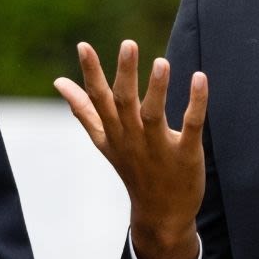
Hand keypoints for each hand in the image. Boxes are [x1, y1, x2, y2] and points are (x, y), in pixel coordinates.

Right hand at [54, 41, 209, 258]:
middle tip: (128, 44)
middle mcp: (132, 138)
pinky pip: (190, 126)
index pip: (98, 99)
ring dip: (157, 88)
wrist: (161, 214)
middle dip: (125, 73)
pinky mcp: (185, 155)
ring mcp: (158, 147)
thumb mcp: (104, 141)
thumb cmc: (132, 169)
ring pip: (154, 114)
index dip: (90, 72)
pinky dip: (196, 103)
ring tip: (161, 61)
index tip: (83, 45)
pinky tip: (199, 78)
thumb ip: (83, 110)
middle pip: (124, 103)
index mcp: (113, 132)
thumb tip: (59, 82)